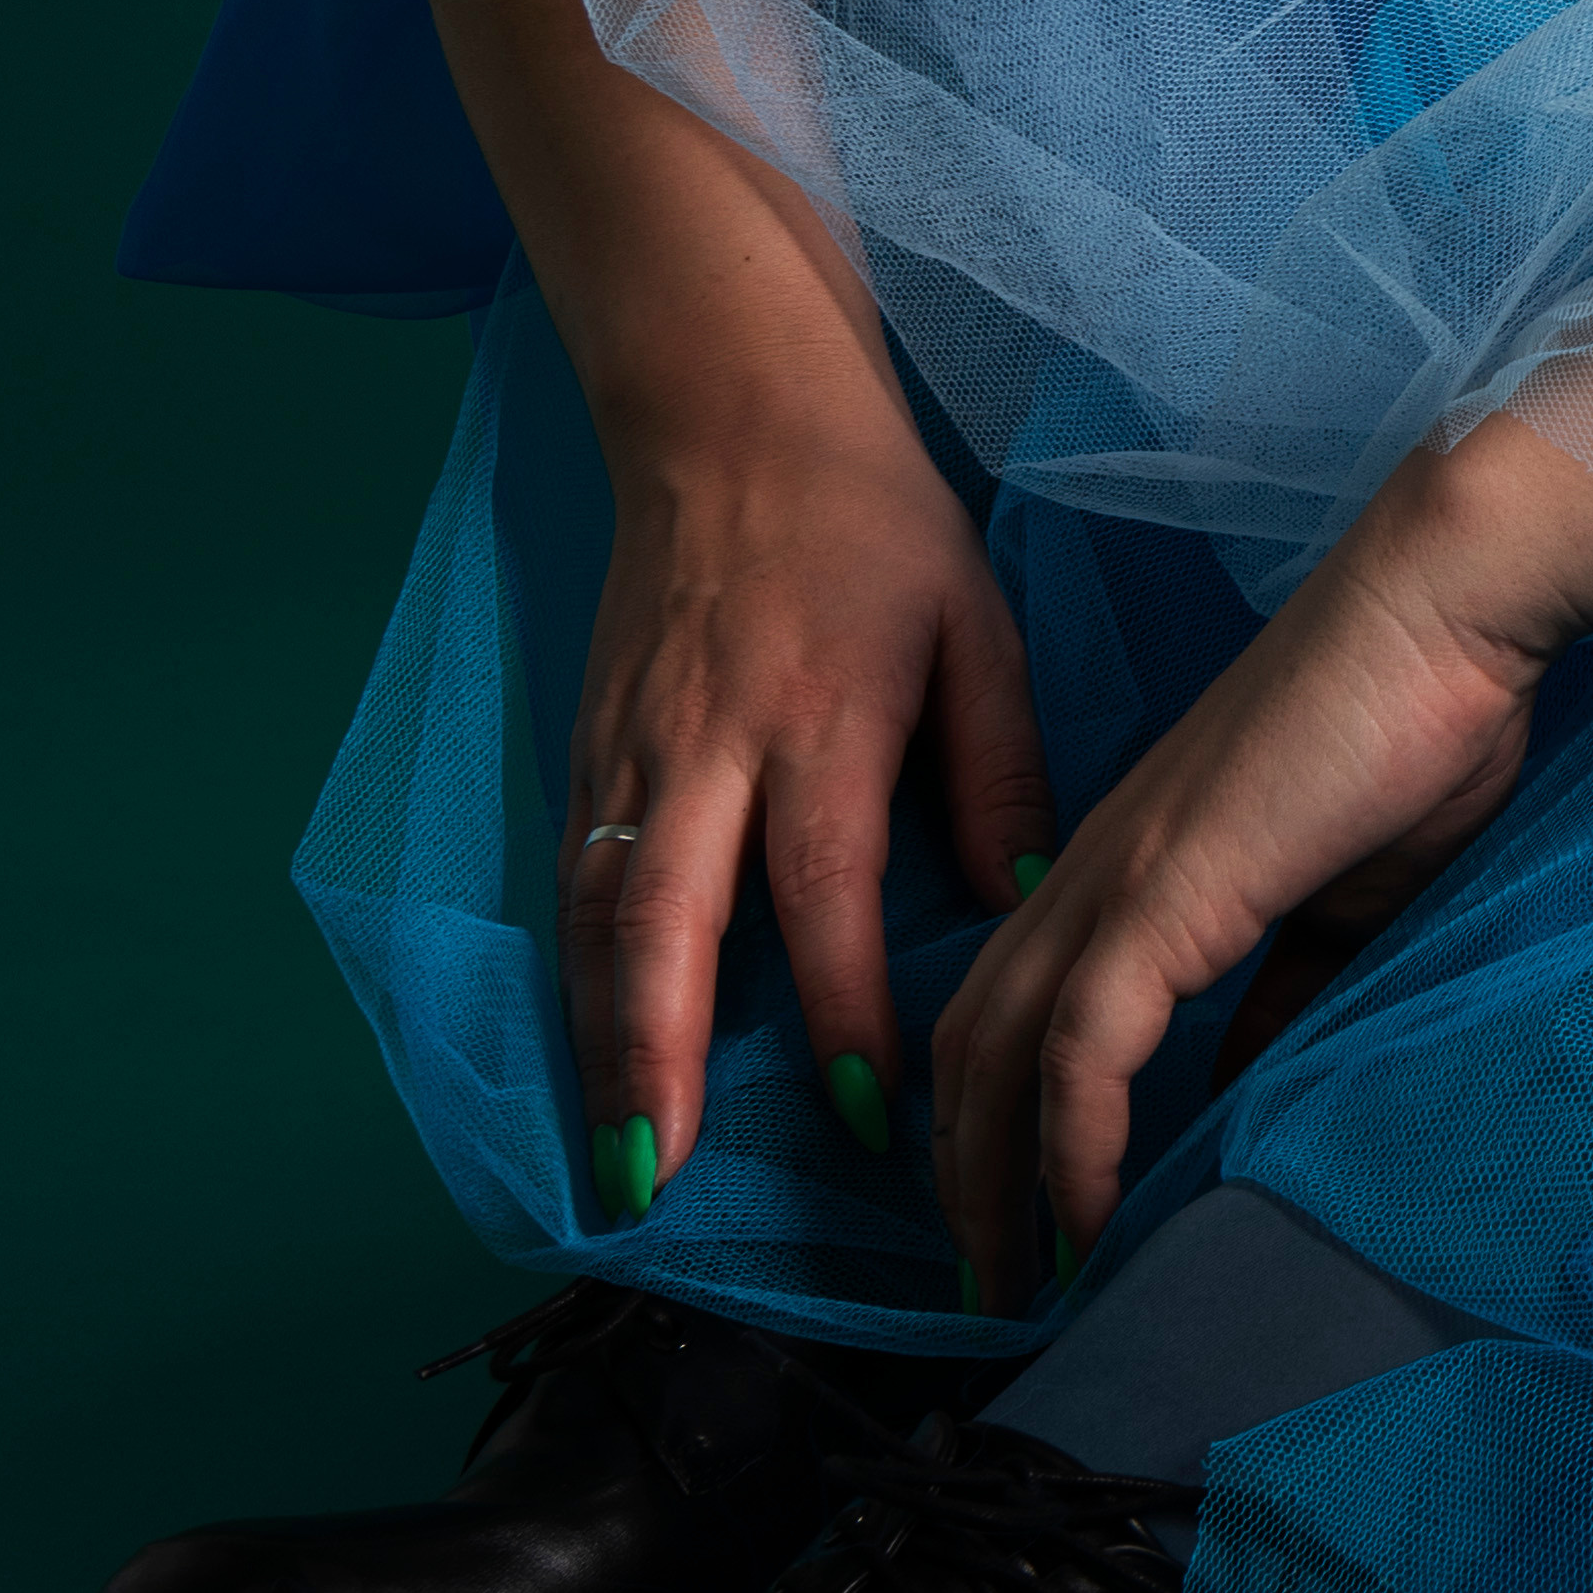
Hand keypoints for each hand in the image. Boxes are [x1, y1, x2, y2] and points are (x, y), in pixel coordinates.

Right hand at [563, 388, 1053, 1199]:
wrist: (725, 412)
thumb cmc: (871, 522)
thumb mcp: (975, 625)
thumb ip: (997, 767)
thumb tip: (1022, 900)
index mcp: (818, 716)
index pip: (819, 888)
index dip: (840, 1004)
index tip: (866, 1109)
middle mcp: (705, 743)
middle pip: (664, 925)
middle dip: (658, 1063)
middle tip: (663, 1181)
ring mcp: (628, 748)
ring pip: (595, 918)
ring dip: (598, 1047)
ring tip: (612, 1165)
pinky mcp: (585, 744)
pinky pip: (570, 882)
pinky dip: (573, 983)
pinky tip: (590, 1062)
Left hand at [922, 466, 1556, 1308]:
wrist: (1446, 607)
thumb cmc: (1414, 728)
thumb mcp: (1337, 893)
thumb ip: (1277, 985)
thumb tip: (1242, 1078)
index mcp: (1126, 864)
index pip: (1012, 1009)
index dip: (993, 1123)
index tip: (1018, 1227)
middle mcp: (1090, 869)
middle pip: (971, 1046)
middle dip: (965, 1181)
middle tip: (988, 1296)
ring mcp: (1118, 876)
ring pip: (998, 1054)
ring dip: (992, 1185)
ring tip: (1012, 1290)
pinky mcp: (1166, 890)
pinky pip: (1084, 1045)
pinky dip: (1070, 1145)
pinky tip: (1084, 1221)